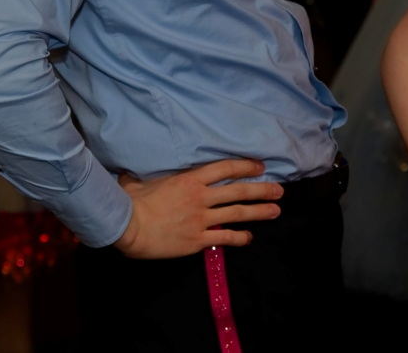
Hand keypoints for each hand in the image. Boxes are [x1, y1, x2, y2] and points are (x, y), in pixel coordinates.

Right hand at [114, 159, 282, 258]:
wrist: (128, 227)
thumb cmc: (132, 201)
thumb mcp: (142, 179)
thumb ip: (148, 174)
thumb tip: (134, 169)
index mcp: (191, 180)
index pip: (225, 168)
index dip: (246, 166)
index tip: (261, 166)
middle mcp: (201, 197)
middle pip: (239, 191)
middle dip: (262, 190)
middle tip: (279, 190)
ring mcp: (201, 219)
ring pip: (237, 213)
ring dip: (259, 212)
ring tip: (275, 211)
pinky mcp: (197, 239)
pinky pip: (224, 237)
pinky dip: (239, 237)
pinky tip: (249, 237)